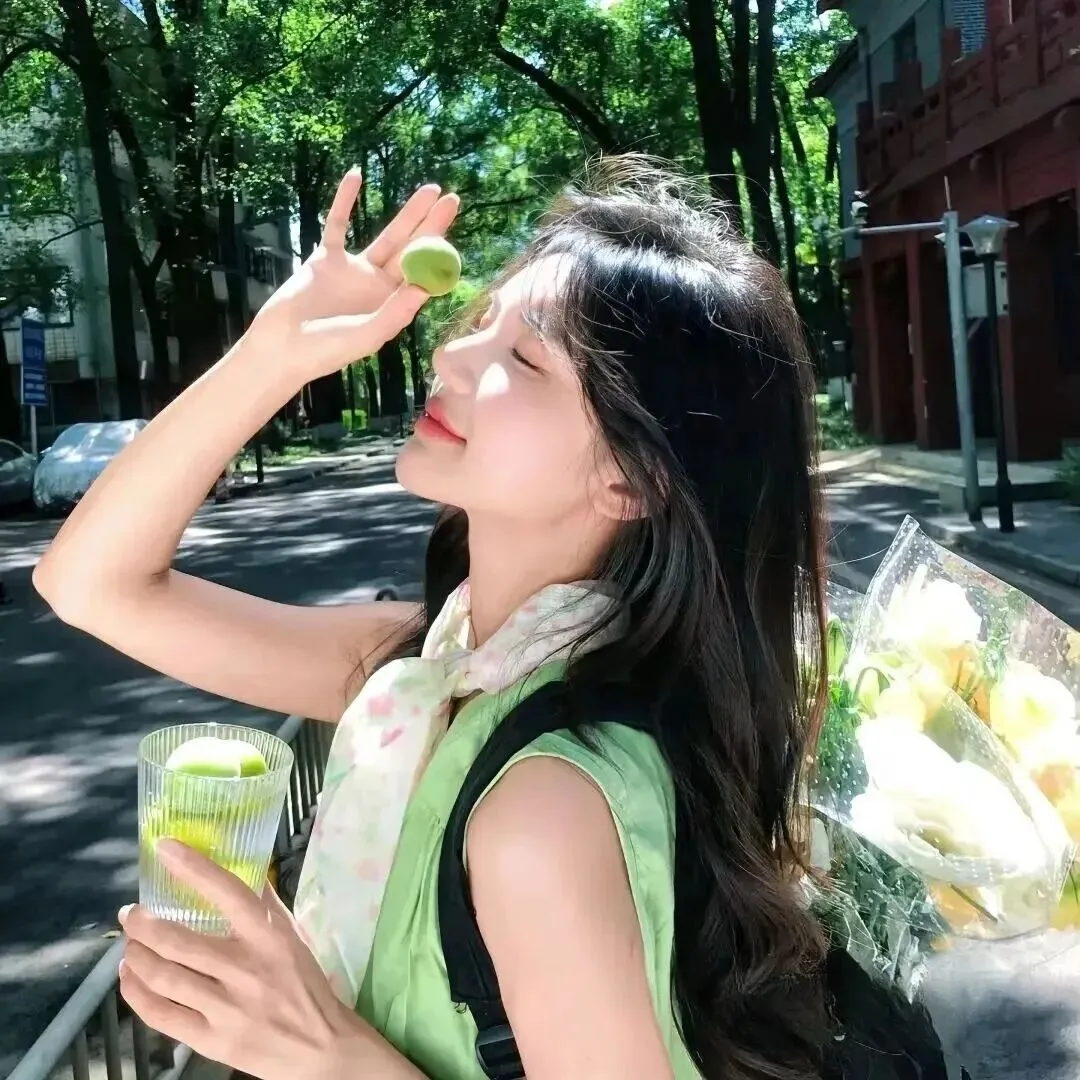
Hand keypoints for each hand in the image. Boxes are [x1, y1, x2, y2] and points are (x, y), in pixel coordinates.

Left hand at [118, 839, 367, 1079]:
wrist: (321, 1048)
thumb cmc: (306, 985)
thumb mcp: (293, 938)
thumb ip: (266, 905)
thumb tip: (245, 866)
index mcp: (269, 937)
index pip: (228, 892)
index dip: (194, 868)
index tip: (165, 848)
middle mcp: (245, 969)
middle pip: (178, 941)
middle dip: (143, 924)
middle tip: (130, 913)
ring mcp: (225, 1007)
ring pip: (164, 977)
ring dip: (136, 956)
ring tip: (129, 944)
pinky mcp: (211, 1040)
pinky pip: (161, 1015)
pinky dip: (136, 993)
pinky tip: (129, 978)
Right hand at [247, 169, 459, 379]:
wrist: (280, 347)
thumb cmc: (326, 350)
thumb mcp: (366, 336)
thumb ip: (394, 313)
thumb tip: (425, 287)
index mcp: (392, 306)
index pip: (422, 275)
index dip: (440, 252)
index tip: (455, 236)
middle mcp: (378, 287)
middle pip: (411, 251)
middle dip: (431, 225)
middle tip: (451, 198)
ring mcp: (353, 271)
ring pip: (385, 237)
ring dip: (407, 214)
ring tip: (429, 189)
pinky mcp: (325, 259)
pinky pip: (337, 226)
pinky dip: (345, 202)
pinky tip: (355, 176)